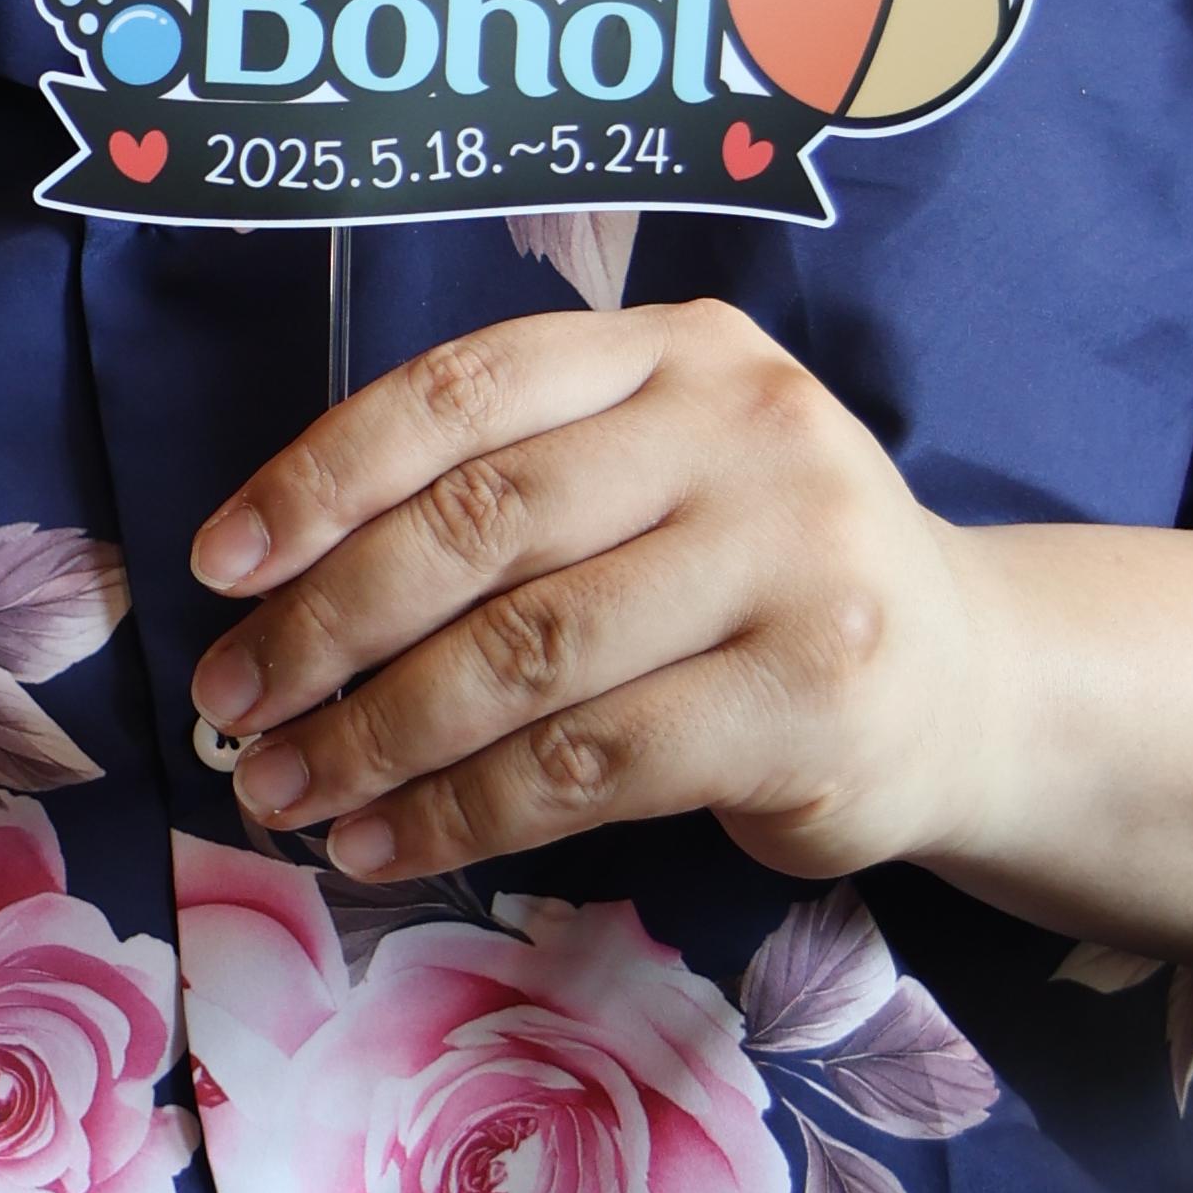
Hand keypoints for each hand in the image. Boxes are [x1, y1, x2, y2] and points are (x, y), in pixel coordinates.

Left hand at [184, 301, 998, 889]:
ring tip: (287, 793)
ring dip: (376, 739)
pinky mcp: (804, 701)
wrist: (971, 683)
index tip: (220, 565)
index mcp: (678, 347)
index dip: (322, 475)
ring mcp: (787, 562)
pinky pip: (584, 766)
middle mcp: (742, 431)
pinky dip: (461, 816)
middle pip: (479, 527)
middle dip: (326, 625)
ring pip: (521, 659)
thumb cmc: (757, 578)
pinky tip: (387, 845)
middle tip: (233, 703)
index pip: (465, 389)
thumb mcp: (662, 472)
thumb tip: (276, 582)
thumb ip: (518, 481)